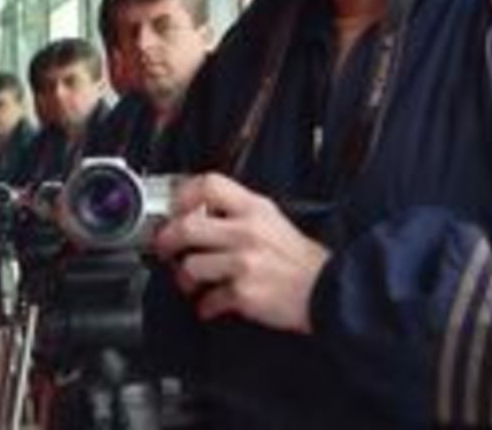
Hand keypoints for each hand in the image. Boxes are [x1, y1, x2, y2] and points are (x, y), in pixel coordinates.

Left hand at [153, 172, 328, 334]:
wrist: (326, 289)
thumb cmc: (298, 258)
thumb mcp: (272, 219)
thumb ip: (239, 211)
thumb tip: (200, 212)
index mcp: (254, 208)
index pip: (209, 185)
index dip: (184, 194)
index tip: (175, 207)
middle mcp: (246, 231)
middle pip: (187, 226)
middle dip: (167, 240)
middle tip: (165, 247)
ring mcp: (243, 262)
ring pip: (190, 266)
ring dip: (186, 279)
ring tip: (193, 282)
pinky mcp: (243, 293)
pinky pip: (207, 300)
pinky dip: (205, 306)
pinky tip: (213, 304)